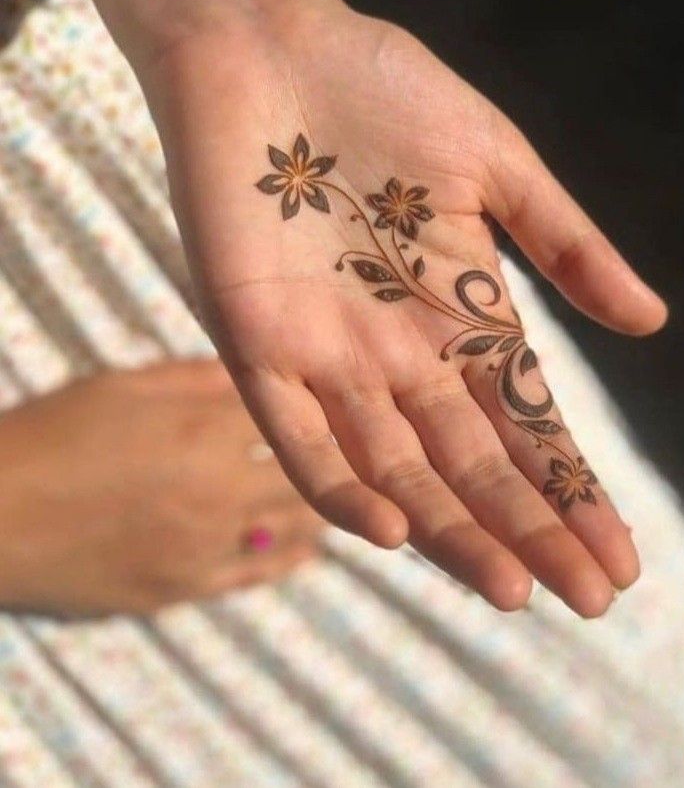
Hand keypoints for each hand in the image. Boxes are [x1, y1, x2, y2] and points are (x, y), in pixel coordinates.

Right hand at [0, 359, 321, 614]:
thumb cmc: (55, 434)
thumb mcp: (125, 386)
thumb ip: (195, 378)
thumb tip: (251, 372)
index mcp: (203, 427)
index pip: (293, 414)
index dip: (316, 411)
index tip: (336, 407)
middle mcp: (218, 486)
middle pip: (305, 474)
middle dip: (334, 463)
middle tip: (355, 457)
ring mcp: (205, 542)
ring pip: (294, 526)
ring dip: (320, 511)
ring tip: (340, 499)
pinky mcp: (186, 586)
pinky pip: (259, 573)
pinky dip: (288, 555)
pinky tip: (303, 545)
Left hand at [138, 0, 666, 618]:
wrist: (266, 42)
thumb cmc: (381, 90)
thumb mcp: (496, 163)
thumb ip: (565, 244)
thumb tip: (649, 322)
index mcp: (460, 309)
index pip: (525, 421)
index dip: (570, 489)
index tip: (619, 557)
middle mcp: (399, 348)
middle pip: (470, 461)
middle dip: (528, 528)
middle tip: (589, 598)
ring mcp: (328, 351)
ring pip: (394, 465)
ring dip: (450, 528)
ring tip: (513, 588)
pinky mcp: (255, 339)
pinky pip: (295, 432)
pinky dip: (340, 482)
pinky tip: (394, 529)